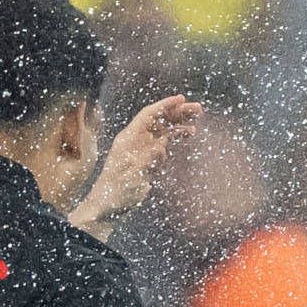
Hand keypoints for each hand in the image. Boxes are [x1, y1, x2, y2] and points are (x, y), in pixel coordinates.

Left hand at [72, 93, 197, 232]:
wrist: (109, 207)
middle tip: (197, 109)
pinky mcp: (149, 158)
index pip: (148, 115)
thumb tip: (161, 147)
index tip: (181, 99)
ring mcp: (143, 149)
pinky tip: (188, 133)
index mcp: (129, 138)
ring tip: (196, 119)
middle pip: (159, 119)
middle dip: (177, 112)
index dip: (165, 105)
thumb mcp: (131, 176)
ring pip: (164, 129)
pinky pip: (165, 142)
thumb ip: (146, 160)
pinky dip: (176, 136)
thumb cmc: (115, 191)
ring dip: (180, 123)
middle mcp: (136, 140)